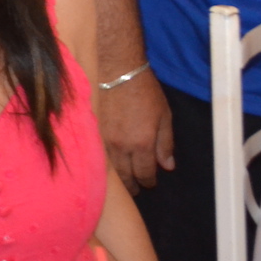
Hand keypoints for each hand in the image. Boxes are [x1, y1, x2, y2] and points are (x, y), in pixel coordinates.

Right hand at [98, 70, 174, 194]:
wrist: (118, 71)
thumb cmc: (146, 92)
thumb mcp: (164, 116)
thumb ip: (166, 143)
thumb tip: (167, 166)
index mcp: (142, 144)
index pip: (145, 173)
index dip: (149, 181)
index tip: (150, 184)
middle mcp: (121, 146)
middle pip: (126, 175)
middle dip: (132, 184)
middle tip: (136, 189)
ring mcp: (104, 140)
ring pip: (110, 168)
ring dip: (118, 177)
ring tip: (123, 182)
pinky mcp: (93, 131)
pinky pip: (100, 155)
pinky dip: (106, 164)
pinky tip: (109, 165)